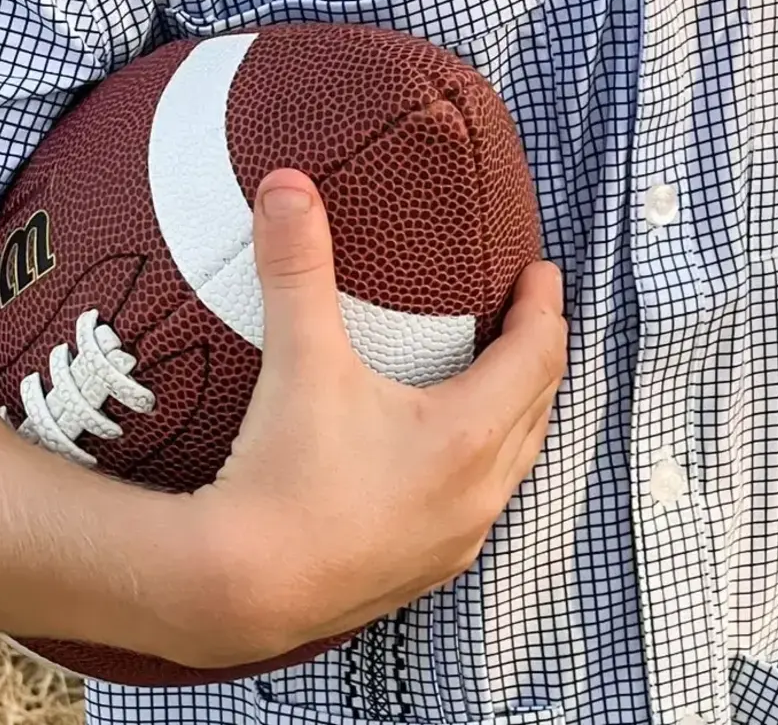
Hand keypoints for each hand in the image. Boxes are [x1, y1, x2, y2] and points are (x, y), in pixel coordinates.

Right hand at [147, 166, 566, 669]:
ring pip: (514, 461)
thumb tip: (286, 186)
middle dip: (538, 351)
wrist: (233, 590)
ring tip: (497, 370)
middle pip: (537, 407)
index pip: (538, 356)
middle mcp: (478, 492)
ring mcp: (455, 540)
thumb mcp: (298, 360)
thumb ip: (298, 267)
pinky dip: (485, 462)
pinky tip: (451, 453)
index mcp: (468, 436)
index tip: (541, 270)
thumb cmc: (278, 477)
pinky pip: (481, 503)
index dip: (544, 307)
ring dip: (516, 411)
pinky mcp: (424, 570)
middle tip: (526, 308)